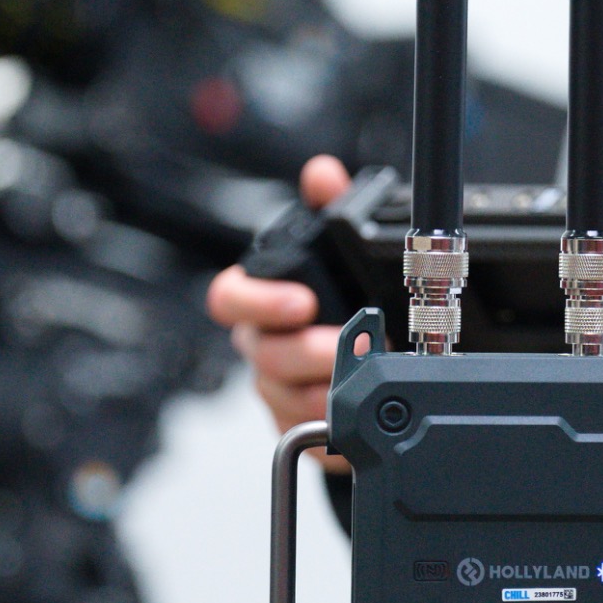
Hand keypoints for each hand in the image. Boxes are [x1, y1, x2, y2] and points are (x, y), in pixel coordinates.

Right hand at [207, 155, 357, 468]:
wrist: (373, 354)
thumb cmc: (346, 298)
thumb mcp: (343, 247)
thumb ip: (330, 206)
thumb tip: (322, 174)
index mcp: (263, 297)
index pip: (230, 297)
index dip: (258, 301)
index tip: (300, 303)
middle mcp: (262, 342)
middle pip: (261, 352)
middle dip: (306, 350)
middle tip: (344, 346)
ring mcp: (275, 385)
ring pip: (283, 394)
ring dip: (325, 386)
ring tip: (362, 374)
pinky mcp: (295, 421)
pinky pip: (303, 428)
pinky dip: (332, 419)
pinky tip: (357, 405)